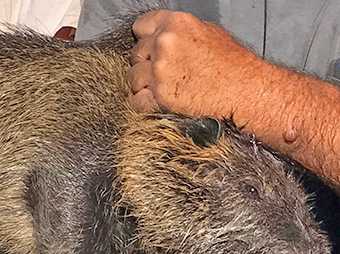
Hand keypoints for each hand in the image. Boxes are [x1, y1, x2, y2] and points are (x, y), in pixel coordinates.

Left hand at [128, 10, 263, 115]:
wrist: (246, 91)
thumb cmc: (234, 64)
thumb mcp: (210, 32)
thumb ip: (181, 32)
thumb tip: (167, 35)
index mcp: (176, 24)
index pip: (141, 26)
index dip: (143, 37)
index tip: (146, 46)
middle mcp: (165, 44)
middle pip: (136, 53)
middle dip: (145, 62)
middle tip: (160, 71)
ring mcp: (160, 70)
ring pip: (132, 77)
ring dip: (142, 84)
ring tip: (160, 87)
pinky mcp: (160, 95)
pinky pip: (136, 100)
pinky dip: (143, 103)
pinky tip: (155, 101)